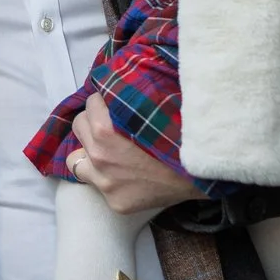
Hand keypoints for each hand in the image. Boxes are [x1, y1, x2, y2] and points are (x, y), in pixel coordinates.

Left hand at [72, 94, 199, 215]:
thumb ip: (130, 98)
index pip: (90, 102)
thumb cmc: (181, 134)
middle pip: (79, 126)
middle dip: (93, 121)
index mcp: (105, 130)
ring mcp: (105, 182)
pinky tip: (123, 172)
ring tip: (107, 150)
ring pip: (76, 159)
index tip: (115, 102)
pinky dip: (105, 176)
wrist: (203, 173)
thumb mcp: (155, 106)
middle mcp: (100, 157)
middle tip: (110, 123)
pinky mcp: (115, 201)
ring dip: (89, 151)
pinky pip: (96, 184)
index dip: (104, 100)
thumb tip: (119, 77)